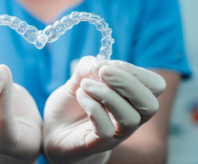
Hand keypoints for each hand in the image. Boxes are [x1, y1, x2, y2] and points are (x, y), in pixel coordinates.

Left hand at [43, 56, 165, 163]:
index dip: (134, 71)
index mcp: (131, 98)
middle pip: (150, 104)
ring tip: (85, 84)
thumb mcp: (78, 79)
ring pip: (130, 118)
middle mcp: (129, 117)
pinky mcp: (98, 144)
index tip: (108, 65)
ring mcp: (115, 134)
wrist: (53, 129)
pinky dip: (93, 107)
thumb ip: (89, 67)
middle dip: (127, 82)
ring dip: (107, 94)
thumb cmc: (71, 104)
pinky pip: (106, 130)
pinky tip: (80, 96)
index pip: (154, 85)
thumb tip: (100, 63)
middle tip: (103, 72)